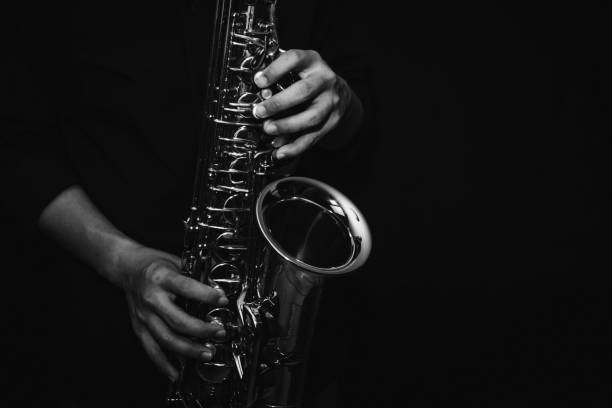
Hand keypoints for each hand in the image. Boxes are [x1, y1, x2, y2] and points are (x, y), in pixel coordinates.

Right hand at [117, 244, 227, 380]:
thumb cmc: (154, 264)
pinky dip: (164, 363)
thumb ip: (195, 275)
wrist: (126, 267)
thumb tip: (218, 286)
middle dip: (202, 330)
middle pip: (178, 320)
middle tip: (219, 333)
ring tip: (207, 353)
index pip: (187, 288)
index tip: (222, 300)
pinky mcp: (138, 327)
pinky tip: (176, 372)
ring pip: (166, 338)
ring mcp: (143, 315)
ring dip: (189, 349)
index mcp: (161, 277)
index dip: (206, 295)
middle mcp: (151, 298)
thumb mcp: (176, 261)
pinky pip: (151, 349)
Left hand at [252, 49, 357, 159]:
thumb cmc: (309, 79)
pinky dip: (295, 147)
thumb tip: (257, 93)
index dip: (276, 69)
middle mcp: (325, 80)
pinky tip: (280, 152)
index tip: (259, 81)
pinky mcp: (332, 122)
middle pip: (304, 91)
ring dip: (287, 126)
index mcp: (312, 61)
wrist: (340, 93)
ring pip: (311, 117)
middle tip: (259, 112)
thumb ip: (280, 76)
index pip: (295, 59)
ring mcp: (331, 102)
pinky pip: (313, 137)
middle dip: (279, 103)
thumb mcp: (299, 68)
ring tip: (268, 129)